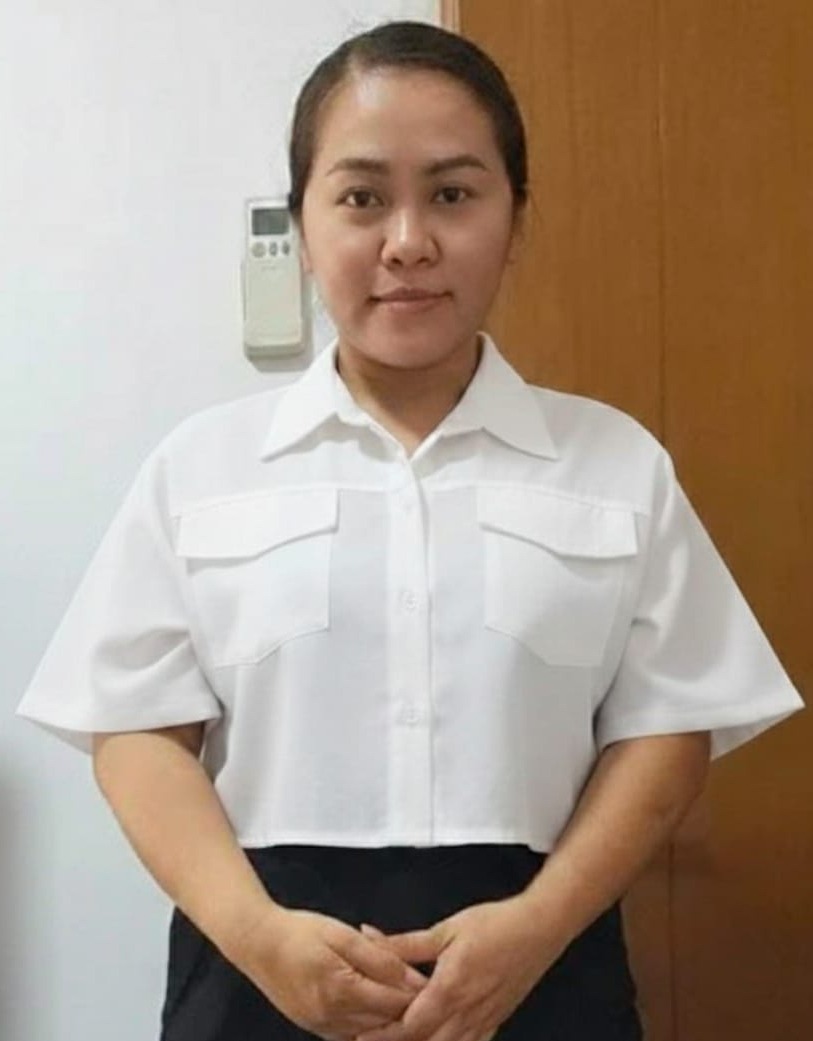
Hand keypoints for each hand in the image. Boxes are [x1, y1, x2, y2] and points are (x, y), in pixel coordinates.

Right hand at [234, 905, 428, 1039]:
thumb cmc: (300, 931)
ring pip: (371, 1032)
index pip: (395, 1003)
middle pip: (386, 1022)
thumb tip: (412, 977)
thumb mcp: (342, 934)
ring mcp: (323, 1027)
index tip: (436, 980)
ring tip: (403, 994)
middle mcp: (334, 1017)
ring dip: (390, 1016)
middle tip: (426, 986)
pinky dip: (369, 1022)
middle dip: (408, 1007)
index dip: (419, 993)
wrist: (257, 943)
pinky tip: (376, 1004)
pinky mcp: (315, 1028)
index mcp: (343, 990)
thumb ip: (379, 957)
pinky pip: (352, 1033)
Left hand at [352, 894, 562, 1040]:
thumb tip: (369, 937)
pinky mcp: (496, 1021)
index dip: (383, 1035)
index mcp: (448, 990)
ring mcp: (483, 1021)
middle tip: (370, 1039)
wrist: (539, 929)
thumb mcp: (446, 930)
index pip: (409, 1026)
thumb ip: (406, 943)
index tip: (359, 1036)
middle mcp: (465, 1013)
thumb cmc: (494, 925)